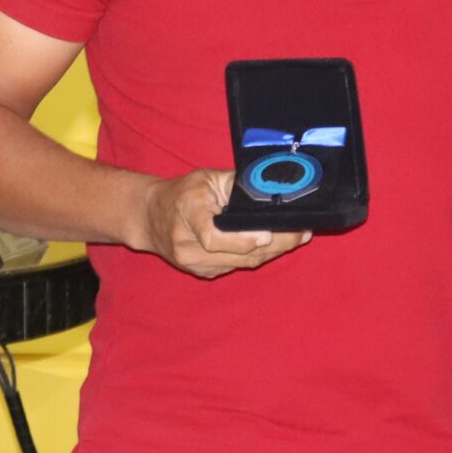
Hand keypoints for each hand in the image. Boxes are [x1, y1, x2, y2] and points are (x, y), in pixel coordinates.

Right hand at [132, 169, 308, 279]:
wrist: (150, 218)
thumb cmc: (181, 193)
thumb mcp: (206, 179)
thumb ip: (237, 184)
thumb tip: (272, 189)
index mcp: (187, 213)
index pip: (213, 236)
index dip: (242, 240)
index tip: (267, 234)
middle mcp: (187, 245)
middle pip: (237, 254)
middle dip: (275, 244)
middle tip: (301, 233)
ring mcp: (194, 264)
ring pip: (242, 263)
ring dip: (273, 252)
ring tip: (297, 237)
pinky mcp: (203, 273)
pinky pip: (237, 266)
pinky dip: (258, 256)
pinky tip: (276, 245)